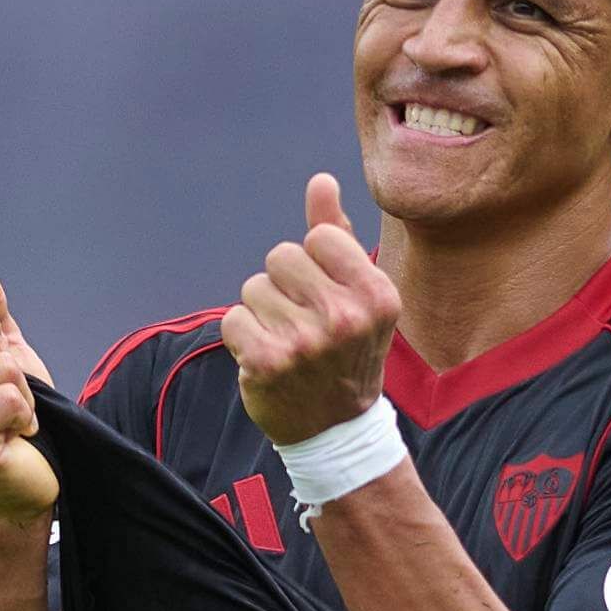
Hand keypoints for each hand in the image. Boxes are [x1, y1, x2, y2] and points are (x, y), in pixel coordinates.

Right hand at [0, 253, 59, 521]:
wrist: (19, 475)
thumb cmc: (4, 408)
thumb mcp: (0, 345)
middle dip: (9, 365)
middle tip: (0, 397)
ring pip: (2, 368)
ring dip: (20, 394)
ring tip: (6, 418)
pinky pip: (11, 399)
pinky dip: (24, 416)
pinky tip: (10, 436)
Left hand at [222, 174, 402, 444]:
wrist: (334, 429)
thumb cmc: (346, 351)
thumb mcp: (357, 295)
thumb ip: (338, 234)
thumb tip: (320, 181)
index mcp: (377, 295)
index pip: (319, 237)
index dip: (314, 263)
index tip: (326, 297)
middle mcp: (347, 317)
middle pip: (281, 255)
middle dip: (284, 284)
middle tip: (302, 321)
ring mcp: (306, 342)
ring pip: (254, 287)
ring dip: (262, 312)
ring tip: (287, 342)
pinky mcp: (267, 362)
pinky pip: (233, 318)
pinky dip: (242, 337)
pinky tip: (266, 358)